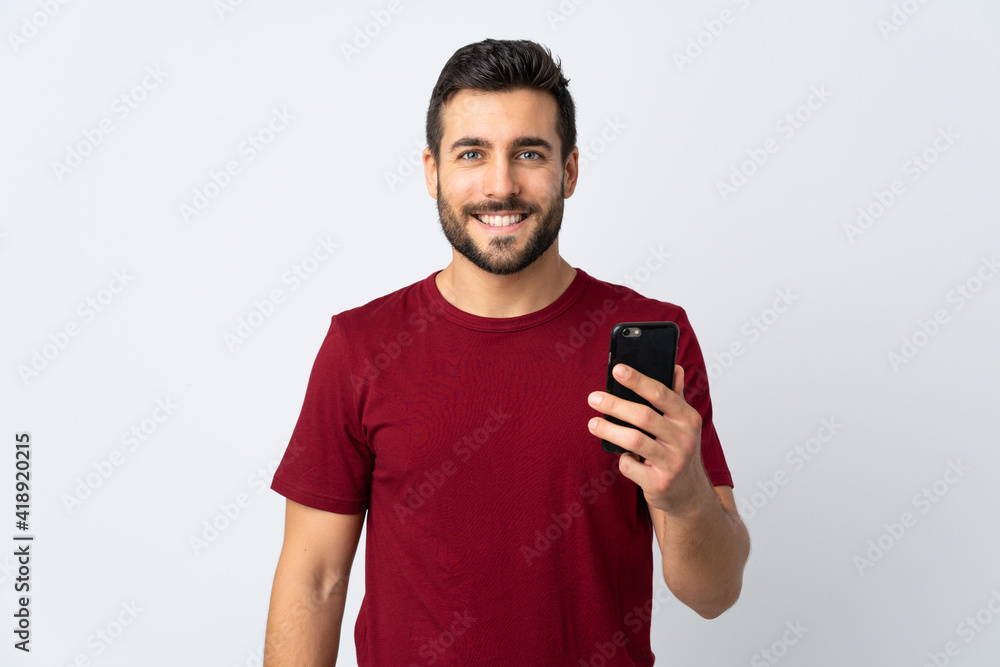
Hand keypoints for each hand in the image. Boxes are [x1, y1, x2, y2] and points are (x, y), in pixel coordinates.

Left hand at [587, 363, 712, 516]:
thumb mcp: (684, 424)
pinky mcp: (659, 483)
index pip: (661, 394)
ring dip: (609, 430)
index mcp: (689, 419)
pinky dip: (621, 459)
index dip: (638, 380)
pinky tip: (621, 455)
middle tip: (594, 398)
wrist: (689, 494)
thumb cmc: (680, 451)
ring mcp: (673, 463)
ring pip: (634, 440)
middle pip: (643, 416)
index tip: (617, 370)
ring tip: (592, 423)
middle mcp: (684, 440)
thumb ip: (676, 396)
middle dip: (615, 405)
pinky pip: (630, 465)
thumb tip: (676, 367)